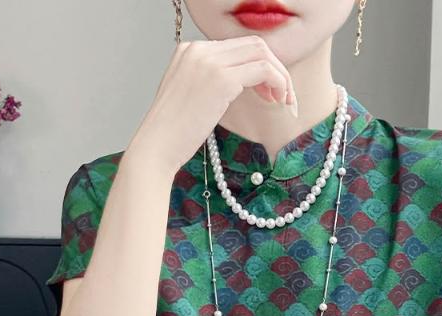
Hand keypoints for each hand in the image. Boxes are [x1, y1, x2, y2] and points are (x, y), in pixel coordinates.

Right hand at [125, 35, 296, 177]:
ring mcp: (210, 62)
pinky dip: (278, 83)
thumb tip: (238, 83)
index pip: (237, 46)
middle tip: (282, 97)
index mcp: (190, 50)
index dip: (260, 66)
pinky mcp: (221, 80)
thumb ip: (210, 82)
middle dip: (275, 68)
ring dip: (280, 76)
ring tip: (284, 102)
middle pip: (253, 44)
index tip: (268, 92)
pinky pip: (263, 70)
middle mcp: (199, 49)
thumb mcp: (190, 96)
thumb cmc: (173, 132)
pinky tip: (278, 102)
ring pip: (262, 53)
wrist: (157, 145)